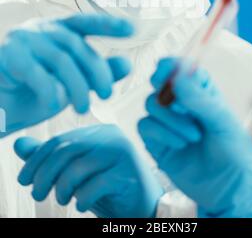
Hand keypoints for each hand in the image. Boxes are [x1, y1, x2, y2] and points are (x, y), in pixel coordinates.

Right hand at [0, 14, 133, 136]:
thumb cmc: (32, 91)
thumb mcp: (70, 82)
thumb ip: (96, 72)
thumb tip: (127, 64)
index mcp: (56, 30)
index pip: (84, 22)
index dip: (107, 24)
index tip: (132, 29)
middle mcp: (41, 30)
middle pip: (77, 46)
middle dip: (97, 71)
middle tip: (107, 95)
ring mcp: (23, 39)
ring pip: (61, 60)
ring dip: (77, 86)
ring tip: (84, 108)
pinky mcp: (8, 55)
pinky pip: (37, 72)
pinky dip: (50, 89)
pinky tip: (56, 103)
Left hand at [14, 125, 162, 217]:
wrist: (145, 205)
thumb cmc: (109, 188)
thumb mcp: (77, 172)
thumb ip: (51, 158)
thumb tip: (20, 145)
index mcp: (99, 132)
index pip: (61, 139)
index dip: (37, 158)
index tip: (24, 179)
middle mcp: (112, 137)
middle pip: (67, 150)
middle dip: (45, 174)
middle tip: (37, 194)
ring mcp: (122, 154)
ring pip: (79, 167)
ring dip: (62, 188)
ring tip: (63, 200)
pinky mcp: (128, 175)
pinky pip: (95, 185)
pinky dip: (82, 198)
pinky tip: (81, 205)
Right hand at [138, 57, 251, 217]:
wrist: (230, 189)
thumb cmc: (235, 153)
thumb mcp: (223, 121)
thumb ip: (200, 99)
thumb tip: (179, 77)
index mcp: (202, 93)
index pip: (181, 69)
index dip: (171, 65)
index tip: (164, 69)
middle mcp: (182, 105)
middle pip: (160, 84)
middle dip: (165, 92)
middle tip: (175, 101)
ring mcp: (168, 123)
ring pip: (151, 104)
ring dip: (170, 119)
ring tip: (193, 135)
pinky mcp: (157, 142)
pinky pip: (145, 126)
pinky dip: (162, 133)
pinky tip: (180, 144)